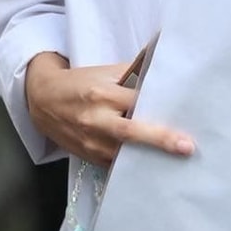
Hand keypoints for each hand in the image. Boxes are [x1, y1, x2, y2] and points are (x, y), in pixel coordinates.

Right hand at [23, 52, 193, 169]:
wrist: (43, 101)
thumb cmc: (80, 83)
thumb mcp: (103, 73)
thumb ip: (132, 72)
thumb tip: (162, 63)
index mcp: (102, 94)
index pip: (135, 99)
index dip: (159, 105)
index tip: (185, 113)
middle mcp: (96, 119)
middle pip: (130, 131)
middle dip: (159, 140)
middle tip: (187, 147)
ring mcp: (92, 142)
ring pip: (125, 154)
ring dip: (151, 158)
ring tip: (179, 163)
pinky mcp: (91, 157)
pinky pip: (117, 165)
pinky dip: (136, 167)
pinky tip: (155, 168)